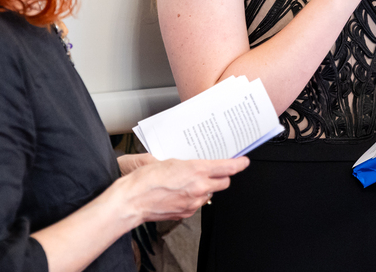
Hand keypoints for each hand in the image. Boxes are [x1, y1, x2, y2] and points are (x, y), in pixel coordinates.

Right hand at [114, 156, 249, 223]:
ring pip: (210, 194)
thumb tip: (195, 167)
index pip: (226, 168)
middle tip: (216, 171)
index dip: (238, 164)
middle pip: (224, 183)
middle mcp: (198, 188)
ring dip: (206, 187)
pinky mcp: (186, 213)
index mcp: (195, 171)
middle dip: (222, 176)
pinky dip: (194, 197)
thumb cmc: (145, 180)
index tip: (243, 162)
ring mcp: (193, 203)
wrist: (132, 201)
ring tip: (190, 182)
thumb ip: (188, 165)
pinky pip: (198, 204)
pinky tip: (181, 192)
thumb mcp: (169, 161)